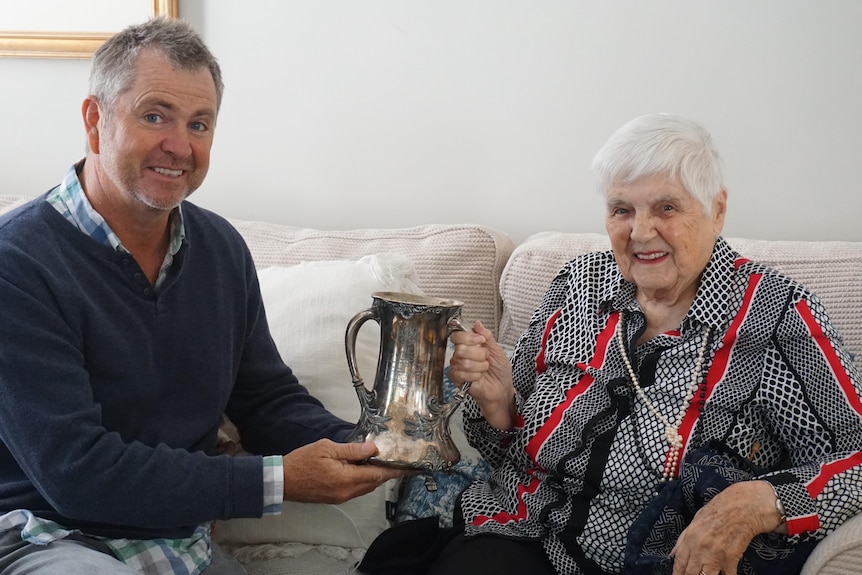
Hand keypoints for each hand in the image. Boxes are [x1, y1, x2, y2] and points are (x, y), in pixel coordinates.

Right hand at [282, 440, 404, 503]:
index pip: (377, 475)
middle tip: (398, 460)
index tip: (410, 468)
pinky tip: (363, 468)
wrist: (282, 481)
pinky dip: (363, 479)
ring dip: (374, 476)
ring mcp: (341, 497)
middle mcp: (346, 492)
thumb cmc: (302, 462)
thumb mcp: (327, 448)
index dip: (395, 471)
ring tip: (382, 462)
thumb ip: (351, 450)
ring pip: (365, 487)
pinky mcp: (335, 498)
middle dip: (386, 472)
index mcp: (346, 479)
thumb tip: (372, 449)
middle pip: (374, 483)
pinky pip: (356, 489)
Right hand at [449, 321, 515, 429]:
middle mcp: (461, 355)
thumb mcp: (497, 350)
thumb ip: (487, 335)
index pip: (457, 335)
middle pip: (460, 348)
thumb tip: (477, 324)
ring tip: (484, 369)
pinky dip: (475, 375)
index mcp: (469, 345)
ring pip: (463, 362)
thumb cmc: (499, 372)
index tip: (481, 340)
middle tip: (486, 358)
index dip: (469, 337)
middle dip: (479, 354)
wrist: (502, 389)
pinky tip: (479, 377)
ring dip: (479, 366)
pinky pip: (461, 374)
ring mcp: (458, 367)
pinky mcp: (457, 379)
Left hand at [671, 480, 783, 574]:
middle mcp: (700, 548)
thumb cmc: (718, 510)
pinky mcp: (731, 559)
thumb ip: (683, 539)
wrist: (742, 506)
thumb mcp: (695, 520)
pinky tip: (725, 574)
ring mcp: (715, 554)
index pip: (679, 563)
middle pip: (690, 573)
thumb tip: (672, 554)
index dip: (678, 573)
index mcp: (690, 538)